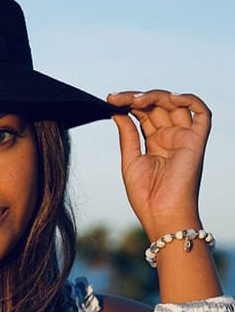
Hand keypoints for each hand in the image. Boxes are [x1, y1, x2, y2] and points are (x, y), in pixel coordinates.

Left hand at [107, 90, 210, 239]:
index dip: (128, 103)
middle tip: (115, 98)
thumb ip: (127, 134)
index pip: (144, 113)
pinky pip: (202, 113)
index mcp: (155, 143)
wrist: (161, 215)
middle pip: (157, 106)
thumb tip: (117, 111)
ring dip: (155, 96)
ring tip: (134, 100)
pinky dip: (189, 99)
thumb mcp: (130, 160)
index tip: (109, 100)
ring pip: (175, 104)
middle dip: (136, 98)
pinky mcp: (196, 142)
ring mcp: (184, 138)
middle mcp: (171, 138)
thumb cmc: (146, 196)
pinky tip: (169, 98)